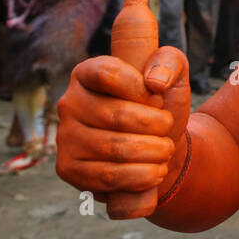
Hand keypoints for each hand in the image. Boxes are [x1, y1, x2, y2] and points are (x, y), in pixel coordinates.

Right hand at [56, 47, 186, 197]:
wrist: (157, 146)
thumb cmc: (160, 106)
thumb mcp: (173, 74)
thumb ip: (169, 61)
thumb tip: (155, 80)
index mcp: (87, 72)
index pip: (108, 74)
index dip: (140, 88)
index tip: (157, 97)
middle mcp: (69, 103)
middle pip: (117, 115)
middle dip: (156, 124)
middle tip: (168, 128)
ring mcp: (65, 137)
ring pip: (115, 148)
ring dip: (153, 152)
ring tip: (165, 150)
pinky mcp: (68, 169)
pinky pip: (108, 177)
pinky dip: (141, 177)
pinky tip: (155, 171)